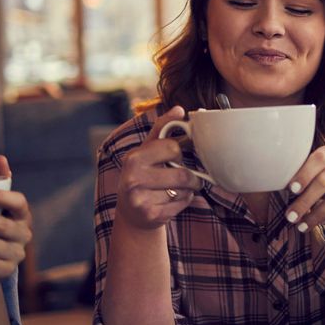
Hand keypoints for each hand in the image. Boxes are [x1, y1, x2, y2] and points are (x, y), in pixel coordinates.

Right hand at [116, 106, 203, 230]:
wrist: (132, 212)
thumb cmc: (143, 175)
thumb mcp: (147, 150)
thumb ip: (162, 128)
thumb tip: (179, 109)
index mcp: (134, 158)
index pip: (172, 148)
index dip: (180, 153)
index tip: (178, 156)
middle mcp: (133, 178)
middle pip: (182, 174)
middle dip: (191, 177)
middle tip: (191, 177)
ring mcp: (140, 199)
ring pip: (184, 190)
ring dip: (188, 190)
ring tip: (179, 189)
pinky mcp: (151, 215)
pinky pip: (182, 204)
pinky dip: (184, 202)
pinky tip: (172, 201)